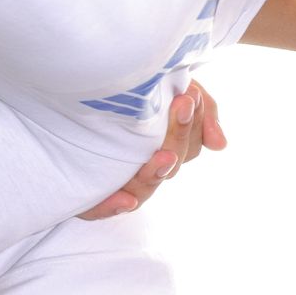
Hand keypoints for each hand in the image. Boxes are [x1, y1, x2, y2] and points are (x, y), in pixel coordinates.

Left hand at [80, 81, 225, 219]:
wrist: (74, 85)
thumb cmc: (129, 92)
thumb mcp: (170, 91)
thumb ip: (201, 113)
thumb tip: (221, 145)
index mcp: (161, 148)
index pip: (188, 148)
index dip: (191, 127)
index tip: (189, 97)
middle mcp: (142, 169)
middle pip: (169, 167)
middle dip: (178, 137)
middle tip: (182, 104)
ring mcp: (118, 181)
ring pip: (142, 190)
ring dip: (155, 173)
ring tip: (163, 156)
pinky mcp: (87, 193)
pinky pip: (97, 210)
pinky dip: (112, 207)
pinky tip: (125, 198)